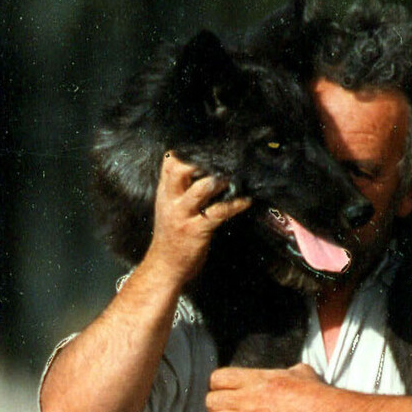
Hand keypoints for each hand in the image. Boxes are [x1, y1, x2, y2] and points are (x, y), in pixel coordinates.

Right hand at [144, 153, 251, 283]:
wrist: (164, 268)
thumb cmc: (171, 237)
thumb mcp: (169, 208)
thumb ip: (180, 189)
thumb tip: (204, 170)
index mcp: (165, 192)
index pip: (170, 161)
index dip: (188, 149)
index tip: (209, 144)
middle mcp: (171, 200)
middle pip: (180, 167)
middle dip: (202, 159)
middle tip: (223, 157)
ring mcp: (182, 214)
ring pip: (202, 188)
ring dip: (222, 179)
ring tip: (237, 176)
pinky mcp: (196, 230)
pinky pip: (219, 212)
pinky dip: (235, 204)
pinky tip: (246, 200)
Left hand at [199, 363, 328, 411]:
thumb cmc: (314, 392)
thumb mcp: (300, 371)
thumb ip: (289, 370)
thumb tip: (293, 371)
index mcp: (256, 379)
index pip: (219, 377)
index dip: (216, 385)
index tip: (220, 390)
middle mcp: (246, 398)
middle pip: (211, 400)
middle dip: (213, 406)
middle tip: (220, 411)